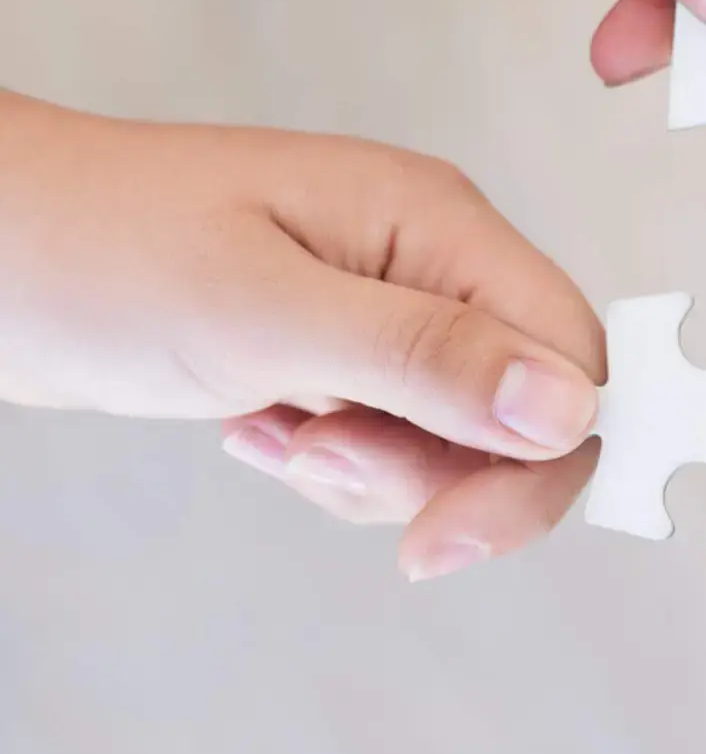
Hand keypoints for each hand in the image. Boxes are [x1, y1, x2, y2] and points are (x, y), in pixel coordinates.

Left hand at [0, 92, 604, 580]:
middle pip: (528, 411)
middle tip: (328, 470)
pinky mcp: (343, 354)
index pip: (570, 357)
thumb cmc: (88, 247)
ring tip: (275, 439)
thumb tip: (568, 408)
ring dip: (378, 476)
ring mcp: (389, 311)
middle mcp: (430, 263)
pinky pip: (398, 444)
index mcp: (437, 223)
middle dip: (446, 476)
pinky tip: (261, 430)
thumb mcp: (261, 312)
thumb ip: (424, 359)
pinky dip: (338, 468)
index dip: (536, 457)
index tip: (448, 530)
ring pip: (463, 441)